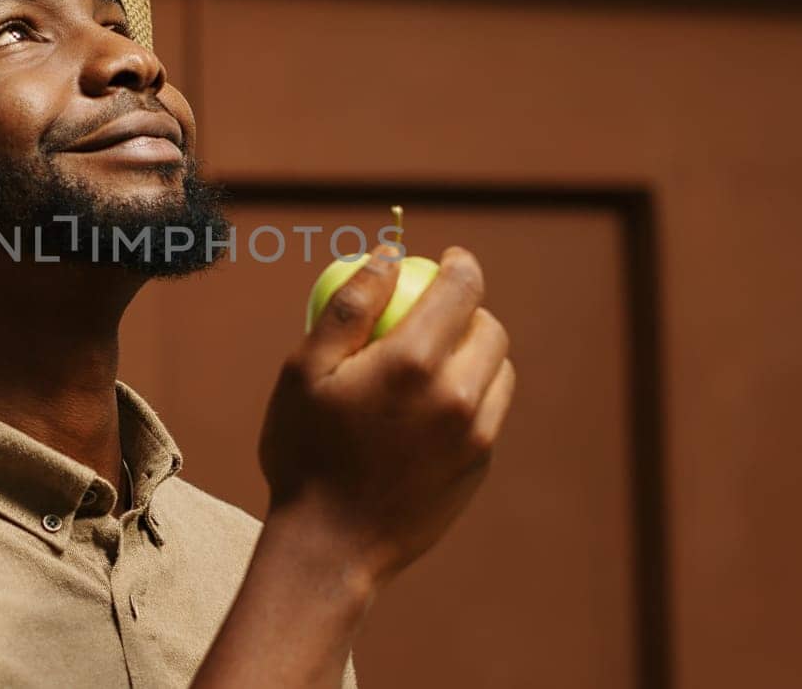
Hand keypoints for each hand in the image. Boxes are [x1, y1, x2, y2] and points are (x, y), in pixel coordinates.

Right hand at [259, 244, 515, 589]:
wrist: (329, 547)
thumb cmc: (305, 452)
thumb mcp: (304, 371)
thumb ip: (350, 305)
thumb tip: (389, 254)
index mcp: (413, 363)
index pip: (462, 290)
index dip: (461, 265)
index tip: (450, 260)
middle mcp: (458, 395)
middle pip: (490, 328)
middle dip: (471, 310)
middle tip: (437, 312)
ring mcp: (476, 436)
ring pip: (497, 371)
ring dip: (475, 354)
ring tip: (432, 362)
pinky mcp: (479, 466)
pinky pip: (487, 413)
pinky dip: (469, 397)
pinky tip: (427, 411)